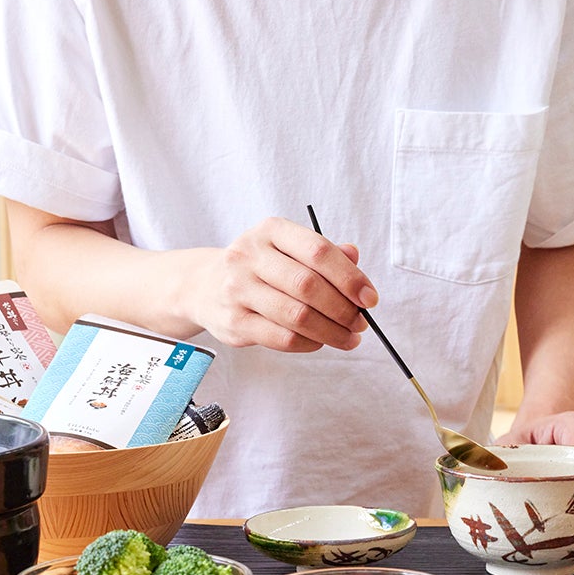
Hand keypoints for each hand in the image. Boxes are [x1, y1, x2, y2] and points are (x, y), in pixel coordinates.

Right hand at [192, 217, 378, 351]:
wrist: (204, 285)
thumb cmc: (260, 267)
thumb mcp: (288, 249)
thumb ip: (323, 253)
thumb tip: (356, 258)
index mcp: (271, 231)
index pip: (318, 251)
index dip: (350, 277)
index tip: (370, 298)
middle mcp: (249, 256)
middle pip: (309, 286)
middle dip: (344, 309)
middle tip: (360, 323)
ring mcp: (237, 289)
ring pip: (297, 316)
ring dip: (331, 331)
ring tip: (349, 337)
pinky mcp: (234, 322)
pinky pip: (282, 338)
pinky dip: (309, 343)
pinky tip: (320, 341)